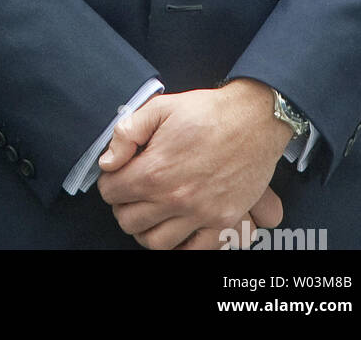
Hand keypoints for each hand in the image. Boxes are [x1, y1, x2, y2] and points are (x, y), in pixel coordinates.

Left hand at [96, 78, 290, 249]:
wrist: (253, 119)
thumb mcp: (159, 108)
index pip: (112, 192)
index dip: (109, 182)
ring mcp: (201, 214)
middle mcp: (176, 198)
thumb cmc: (206, 111)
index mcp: (155, 170)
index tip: (116, 176)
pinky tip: (175, 228)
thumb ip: (126, 133)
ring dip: (146, 229)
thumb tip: (107, 162)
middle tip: (130, 194)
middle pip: (129, 221)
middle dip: (123, 206)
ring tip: (149, 212)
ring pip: (157, 243)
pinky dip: (180, 246)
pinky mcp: (223, 222)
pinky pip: (195, 251)